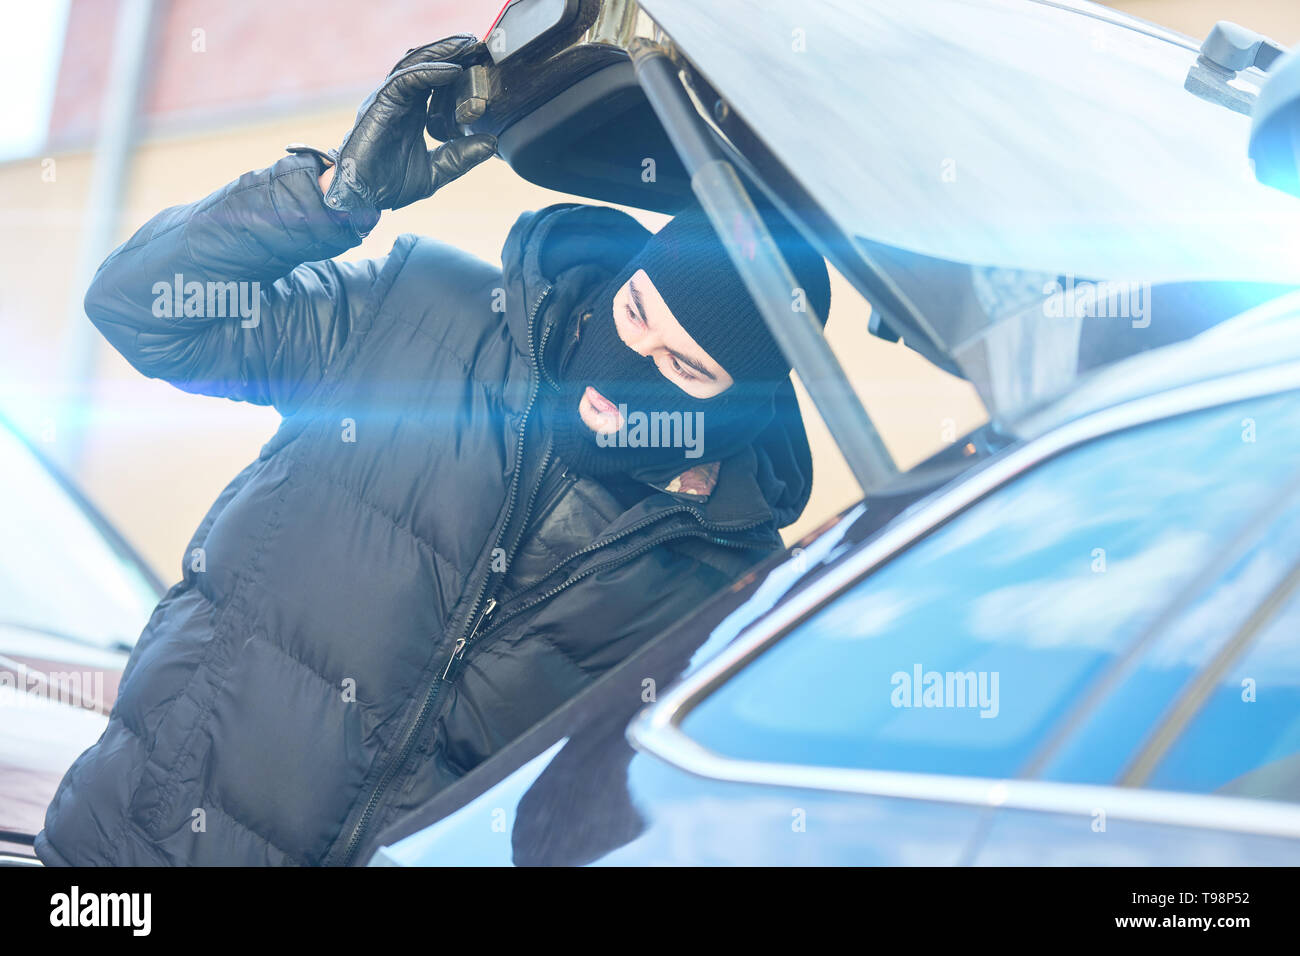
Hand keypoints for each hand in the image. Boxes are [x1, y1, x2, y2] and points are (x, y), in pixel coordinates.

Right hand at [323, 35, 496, 217]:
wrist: (362, 199)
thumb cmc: (390, 184)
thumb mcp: (437, 170)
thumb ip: (461, 156)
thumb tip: (491, 143)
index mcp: (413, 113)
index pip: (435, 81)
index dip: (456, 67)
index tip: (480, 60)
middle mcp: (400, 102)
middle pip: (425, 65)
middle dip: (450, 51)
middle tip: (475, 42)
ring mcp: (388, 101)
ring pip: (415, 65)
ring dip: (441, 53)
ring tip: (466, 45)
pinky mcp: (380, 105)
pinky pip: (405, 81)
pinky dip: (429, 72)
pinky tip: (452, 70)